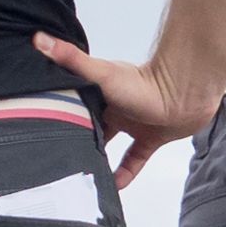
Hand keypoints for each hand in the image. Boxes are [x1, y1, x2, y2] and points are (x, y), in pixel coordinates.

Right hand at [31, 32, 222, 189]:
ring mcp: (133, 124)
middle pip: (88, 128)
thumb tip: (39, 39)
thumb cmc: (144, 83)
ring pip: (109, 146)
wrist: (186, 93)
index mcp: (99, 93)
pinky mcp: (150, 138)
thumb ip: (71, 59)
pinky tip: (113, 187)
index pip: (73, 108)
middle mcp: (114, 108)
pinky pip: (133, 160)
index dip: (58, 119)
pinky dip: (124, 173)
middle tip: (59, 163)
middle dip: (75, 142)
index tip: (40, 133)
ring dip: (98, 160)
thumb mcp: (100, 74)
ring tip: (81, 179)